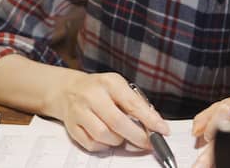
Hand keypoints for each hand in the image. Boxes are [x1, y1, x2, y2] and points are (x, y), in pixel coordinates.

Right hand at [45, 71, 170, 151]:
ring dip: (119, 141)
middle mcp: (92, 96)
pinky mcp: (71, 127)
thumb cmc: (100, 89)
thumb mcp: (119, 87)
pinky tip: (108, 138)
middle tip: (147, 143)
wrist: (68, 90)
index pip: (132, 104)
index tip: (162, 129)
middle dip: (137, 136)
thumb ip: (137, 103)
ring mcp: (79, 112)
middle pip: (117, 122)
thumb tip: (155, 123)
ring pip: (104, 136)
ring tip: (122, 136)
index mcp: (109, 83)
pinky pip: (92, 145)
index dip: (149, 120)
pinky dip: (104, 146)